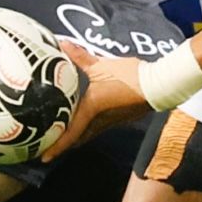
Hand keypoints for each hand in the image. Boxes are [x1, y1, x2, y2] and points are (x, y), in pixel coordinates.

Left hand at [41, 43, 150, 161]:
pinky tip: (86, 118)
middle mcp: (100, 121)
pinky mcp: (120, 117)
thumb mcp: (102, 65)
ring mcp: (112, 121)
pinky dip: (88, 126)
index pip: (71, 133)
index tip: (43, 158)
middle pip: (78, 137)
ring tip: (63, 133)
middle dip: (64, 144)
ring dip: (77, 135)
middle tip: (48, 144)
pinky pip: (99, 126)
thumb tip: (62, 43)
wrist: (158, 85)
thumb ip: (80, 56)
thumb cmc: (129, 77)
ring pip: (89, 132)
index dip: (57, 146)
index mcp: (92, 109)